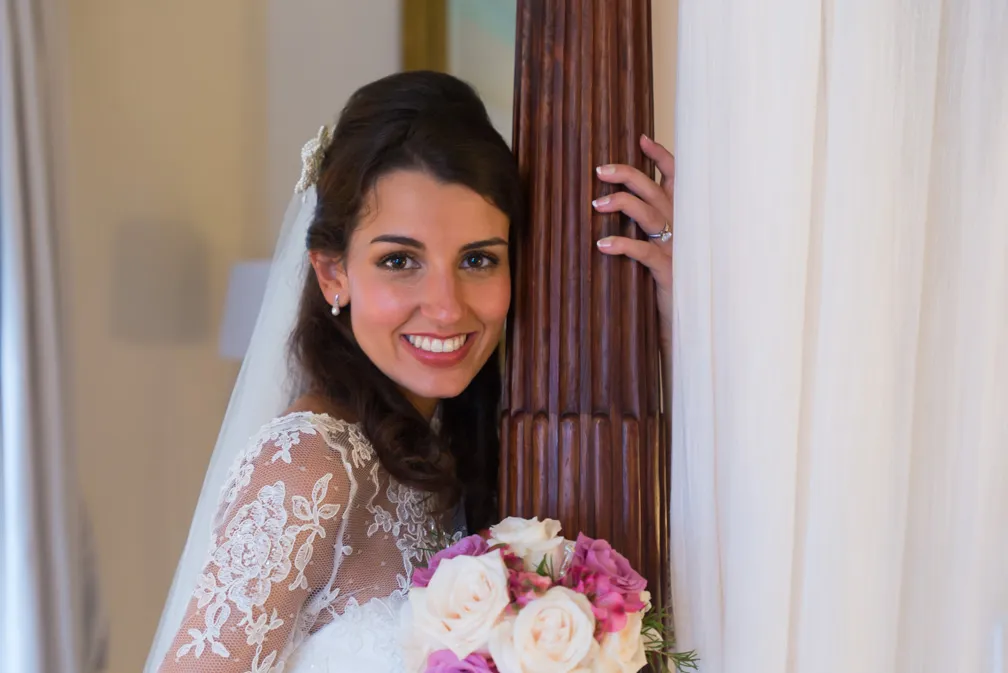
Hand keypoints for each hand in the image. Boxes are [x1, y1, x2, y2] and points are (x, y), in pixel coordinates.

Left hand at [593, 134, 674, 348]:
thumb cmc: (672, 283)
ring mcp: (677, 248)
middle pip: (655, 191)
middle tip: (600, 171)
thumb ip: (648, 228)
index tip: (641, 139)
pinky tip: (602, 244)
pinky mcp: (669, 271)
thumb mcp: (662, 251)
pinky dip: (622, 245)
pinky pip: (644, 252)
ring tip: (596, 204)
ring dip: (621, 204)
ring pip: (649, 215)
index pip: (676, 179)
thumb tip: (617, 206)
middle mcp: (683, 228)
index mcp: (682, 218)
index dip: (661, 157)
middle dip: (628, 175)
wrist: (692, 322)